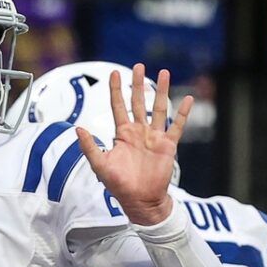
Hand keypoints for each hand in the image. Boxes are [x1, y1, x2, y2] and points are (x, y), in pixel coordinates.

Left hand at [78, 64, 192, 224]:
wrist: (140, 201)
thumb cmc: (119, 185)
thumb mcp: (100, 165)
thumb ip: (89, 147)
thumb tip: (78, 128)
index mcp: (122, 134)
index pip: (118, 106)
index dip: (116, 90)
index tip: (115, 73)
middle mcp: (138, 132)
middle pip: (138, 102)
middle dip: (138, 84)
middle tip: (139, 65)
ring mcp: (154, 137)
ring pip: (159, 108)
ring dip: (161, 91)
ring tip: (164, 72)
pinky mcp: (167, 146)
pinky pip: (177, 126)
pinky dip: (183, 113)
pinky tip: (187, 99)